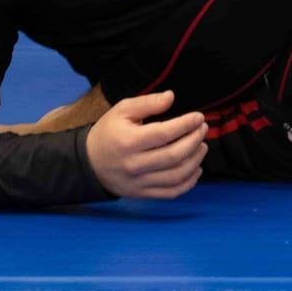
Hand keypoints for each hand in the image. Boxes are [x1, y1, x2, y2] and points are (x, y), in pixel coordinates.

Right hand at [84, 90, 208, 198]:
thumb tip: (171, 96)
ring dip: (196, 160)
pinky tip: (196, 168)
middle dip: (194, 141)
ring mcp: (139, 182)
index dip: (186, 125)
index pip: (164, 134)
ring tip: (202, 146)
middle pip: (174, 156)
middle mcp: (135, 164)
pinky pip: (172, 192)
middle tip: (203, 130)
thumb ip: (148, 102)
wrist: (88, 163)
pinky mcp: (143, 194)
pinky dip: (189, 182)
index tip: (199, 117)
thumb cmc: (108, 133)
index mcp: (129, 141)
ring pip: (177, 176)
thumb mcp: (122, 110)